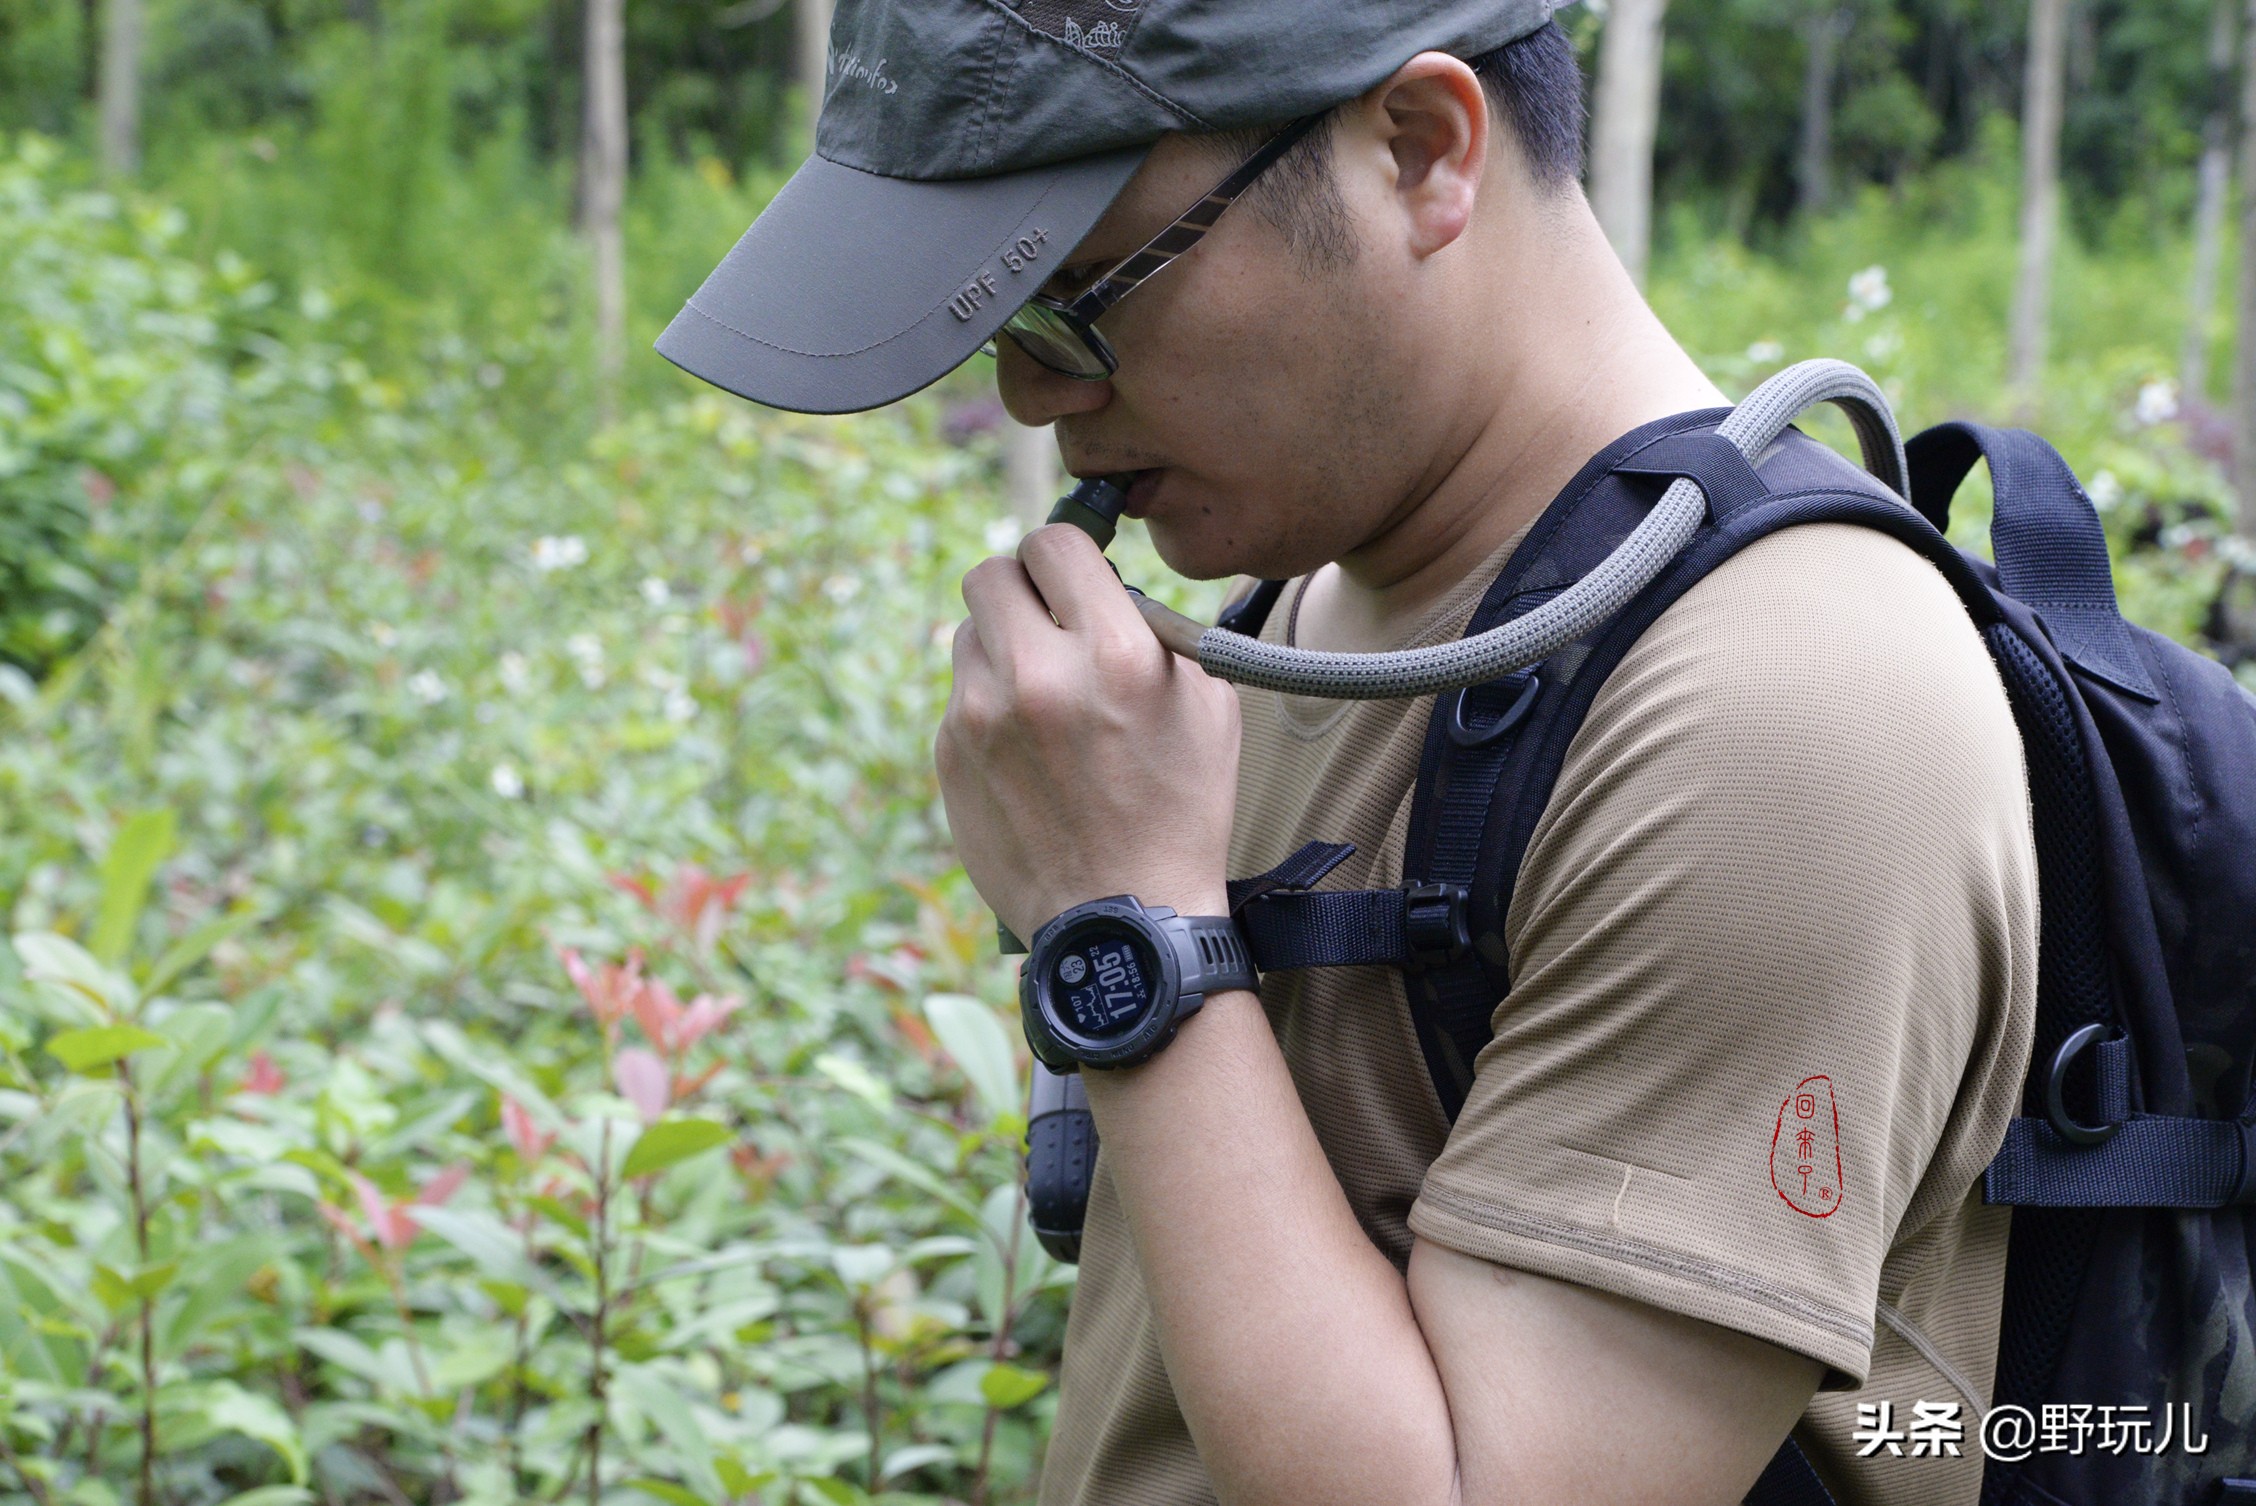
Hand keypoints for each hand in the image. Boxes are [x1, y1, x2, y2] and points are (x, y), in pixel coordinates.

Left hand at [936, 524, 1240, 943]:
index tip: (1071, 577)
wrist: (1124, 920)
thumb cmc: (1181, 812)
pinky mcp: (949, 755)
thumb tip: (1110, 594)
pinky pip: (959, 698)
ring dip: (1000, 650)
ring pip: (967, 635)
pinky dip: (987, 709)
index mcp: (1113, 652)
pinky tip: (1026, 754)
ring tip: (1040, 698)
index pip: (1053, 543)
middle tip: (1046, 623)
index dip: (1064, 555)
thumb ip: (1157, 633)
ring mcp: (981, 716)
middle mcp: (1038, 674)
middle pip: (990, 573)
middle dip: (1020, 590)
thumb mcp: (1207, 707)